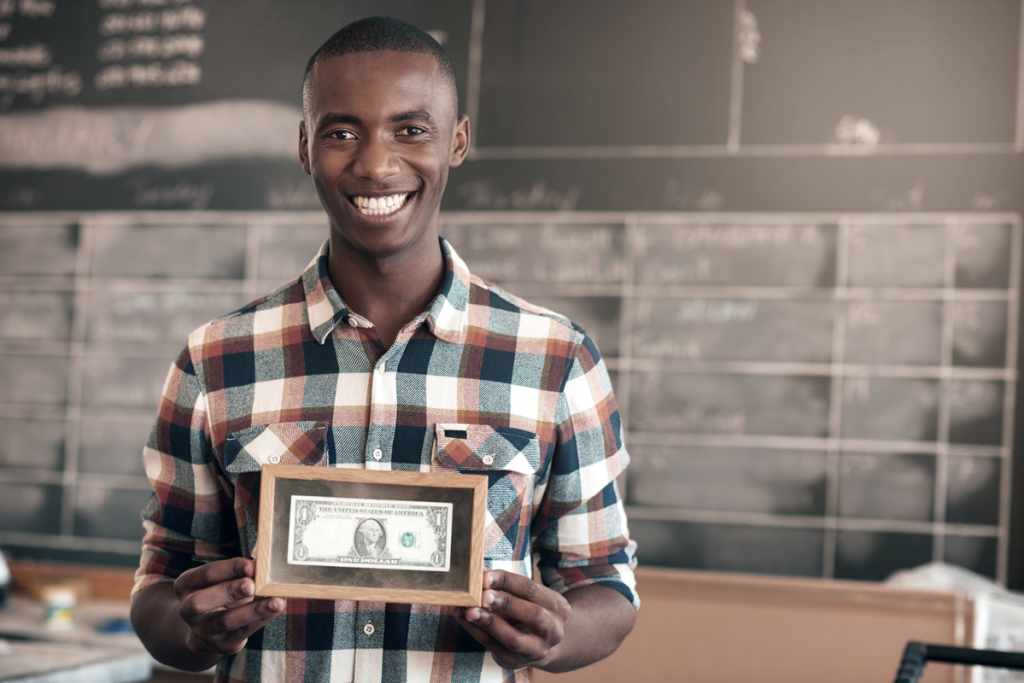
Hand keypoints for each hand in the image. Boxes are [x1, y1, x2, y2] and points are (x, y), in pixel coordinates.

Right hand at [173, 557, 284, 655]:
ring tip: (276, 601)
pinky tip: (275, 609)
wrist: (207, 629)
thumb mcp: (221, 580)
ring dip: (253, 609)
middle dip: (229, 591)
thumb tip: (261, 563)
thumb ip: (238, 571)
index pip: (206, 574)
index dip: (230, 568)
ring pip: (225, 621)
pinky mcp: (221, 645)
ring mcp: (203, 631)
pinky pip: (242, 632)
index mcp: (186, 586)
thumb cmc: (219, 594)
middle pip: (201, 602)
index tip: (252, 565)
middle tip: (253, 585)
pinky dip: (261, 619)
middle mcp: (188, 610)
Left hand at [456, 570, 570, 669]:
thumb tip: (479, 573)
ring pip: (514, 638)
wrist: (540, 644)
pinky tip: (465, 620)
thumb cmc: (529, 612)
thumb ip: (506, 587)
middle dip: (505, 603)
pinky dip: (477, 633)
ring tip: (469, 610)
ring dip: (489, 622)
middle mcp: (552, 631)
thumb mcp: (527, 598)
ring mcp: (536, 650)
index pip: (532, 590)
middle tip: (482, 595)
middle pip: (534, 615)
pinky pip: (494, 648)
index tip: (485, 576)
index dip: (507, 581)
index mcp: (557, 607)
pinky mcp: (516, 662)